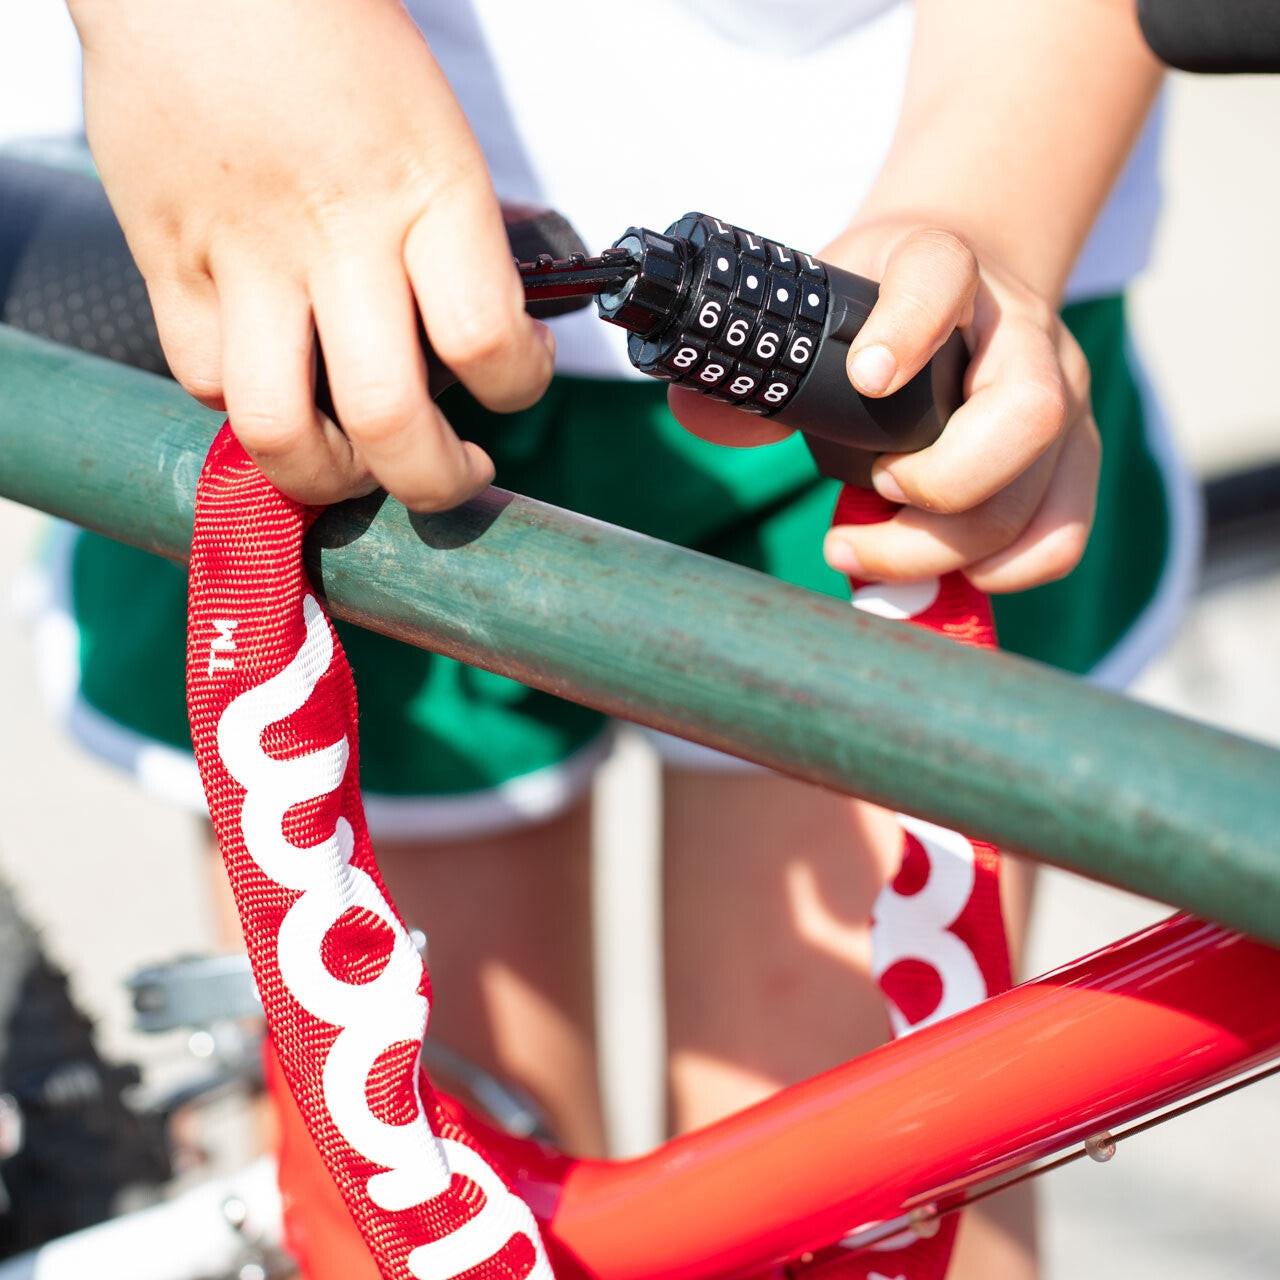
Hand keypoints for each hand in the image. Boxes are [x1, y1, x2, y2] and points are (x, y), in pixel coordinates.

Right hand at [70, 0, 553, 510]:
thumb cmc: (333, 36)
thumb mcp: (434, 130)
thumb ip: (454, 238)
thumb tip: (473, 341)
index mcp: (428, 190)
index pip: (490, 345)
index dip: (519, 389)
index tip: (516, 379)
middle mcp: (338, 234)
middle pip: (389, 422)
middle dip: (434, 482)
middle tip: (448, 473)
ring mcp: (244, 254)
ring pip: (281, 429)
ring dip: (328, 477)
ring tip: (353, 464)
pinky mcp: (168, 258)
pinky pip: (204, 380)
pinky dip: (244, 404)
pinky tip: (274, 379)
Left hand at [668, 222, 1098, 592]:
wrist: (966, 286)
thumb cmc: (875, 312)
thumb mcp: (814, 310)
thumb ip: (755, 367)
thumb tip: (698, 409)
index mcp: (944, 268)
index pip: (940, 274)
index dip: (911, 323)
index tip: (867, 374)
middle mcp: (1020, 332)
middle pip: (1023, 415)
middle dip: (939, 484)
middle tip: (869, 494)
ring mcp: (1061, 397)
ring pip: (1040, 489)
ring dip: (949, 545)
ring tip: (868, 550)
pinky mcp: (1072, 456)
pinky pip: (1062, 531)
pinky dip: (1005, 570)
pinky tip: (944, 572)